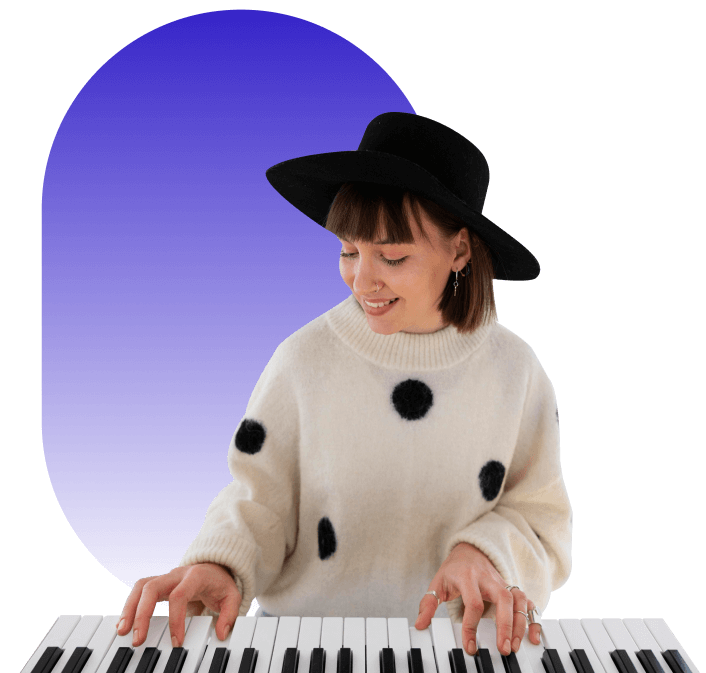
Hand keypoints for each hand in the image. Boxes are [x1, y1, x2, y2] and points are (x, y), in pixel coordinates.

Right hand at [116, 563, 241, 646]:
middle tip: (137, 639)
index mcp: (195, 576)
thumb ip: (230, 614)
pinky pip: (139, 591)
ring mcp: (166, 578)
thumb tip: (221, 634)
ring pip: (141, 587)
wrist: (215, 566)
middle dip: (141, 613)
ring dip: (129, 608)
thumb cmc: (221, 583)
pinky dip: (130, 606)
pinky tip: (125, 624)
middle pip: (152, 587)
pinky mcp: (159, 584)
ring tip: (123, 631)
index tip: (176, 642)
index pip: (179, 595)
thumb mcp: (232, 596)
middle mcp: (177, 575)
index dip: (175, 619)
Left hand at [415, 543, 540, 655]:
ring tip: (514, 646)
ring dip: (520, 623)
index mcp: (468, 577)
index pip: (474, 602)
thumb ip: (428, 603)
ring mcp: (502, 582)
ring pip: (518, 599)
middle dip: (505, 624)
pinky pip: (528, 600)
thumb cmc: (454, 570)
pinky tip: (533, 636)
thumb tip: (420, 624)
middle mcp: (488, 579)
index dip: (472, 626)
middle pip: (502, 598)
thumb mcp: (438, 583)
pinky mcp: (511, 588)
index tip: (470, 647)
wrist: (469, 550)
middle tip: (503, 648)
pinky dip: (532, 617)